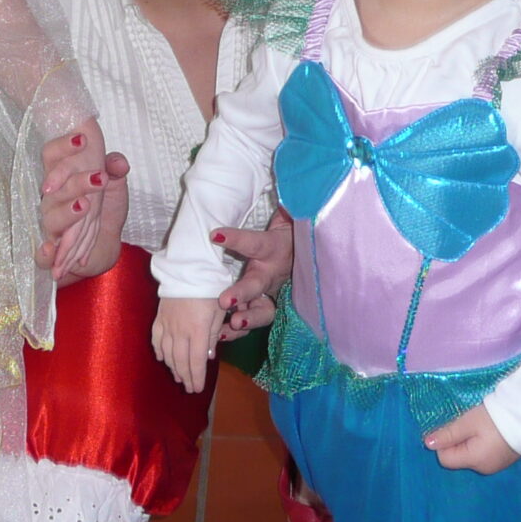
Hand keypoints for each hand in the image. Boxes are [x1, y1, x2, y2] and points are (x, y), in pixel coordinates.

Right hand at [38, 121, 127, 281]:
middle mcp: (53, 198)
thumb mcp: (113, 185)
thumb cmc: (103, 207)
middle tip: (100, 178)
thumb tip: (118, 164)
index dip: (64, 146)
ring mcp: (52, 221)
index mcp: (62, 176)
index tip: (83, 139)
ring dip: (69, 212)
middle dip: (77, 182)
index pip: (52, 155)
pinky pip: (43, 253)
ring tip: (84, 205)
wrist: (104, 243)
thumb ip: (114, 169)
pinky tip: (50, 249)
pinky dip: (46, 252)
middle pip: (55, 187)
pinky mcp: (54, 248)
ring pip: (53, 217)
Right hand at [152, 296, 220, 393]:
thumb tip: (208, 356)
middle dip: (185, 377)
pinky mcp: (159, 316)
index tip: (198, 389)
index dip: (197, 377)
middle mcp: (180, 330)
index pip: (196, 360)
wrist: (188, 268)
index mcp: (198, 329)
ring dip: (173, 367)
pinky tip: (162, 358)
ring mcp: (167, 324)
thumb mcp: (219, 310)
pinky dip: (159, 351)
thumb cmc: (210, 287)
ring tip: (178, 377)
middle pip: (181, 360)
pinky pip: (156, 338)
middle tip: (189, 389)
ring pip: (167, 353)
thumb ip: (213, 334)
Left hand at [213, 207, 293, 341]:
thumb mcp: (285, 217)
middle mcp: (273, 272)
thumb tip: (275, 186)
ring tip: (232, 324)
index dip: (236, 239)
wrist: (306, 250)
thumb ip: (279, 208)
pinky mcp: (269, 306)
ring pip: (263, 310)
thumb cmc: (286, 231)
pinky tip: (221, 335)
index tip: (214, 235)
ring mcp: (272, 293)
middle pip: (258, 284)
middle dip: (242, 293)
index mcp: (274, 247)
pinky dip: (239, 331)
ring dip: (247, 319)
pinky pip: (255, 321)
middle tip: (224, 301)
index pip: (254, 242)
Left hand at [424, 403, 520, 473]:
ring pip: (471, 456)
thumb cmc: (494, 419)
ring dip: (470, 442)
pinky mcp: (504, 460)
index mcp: (474, 461)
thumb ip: (448, 434)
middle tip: (468, 425)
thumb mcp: (467, 423)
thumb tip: (428, 444)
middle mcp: (483, 469)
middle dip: (458, 442)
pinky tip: (490, 433)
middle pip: (458, 458)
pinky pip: (483, 455)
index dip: (445, 442)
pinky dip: (482, 445)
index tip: (454, 427)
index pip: (445, 459)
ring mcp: (495, 466)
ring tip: (481, 427)